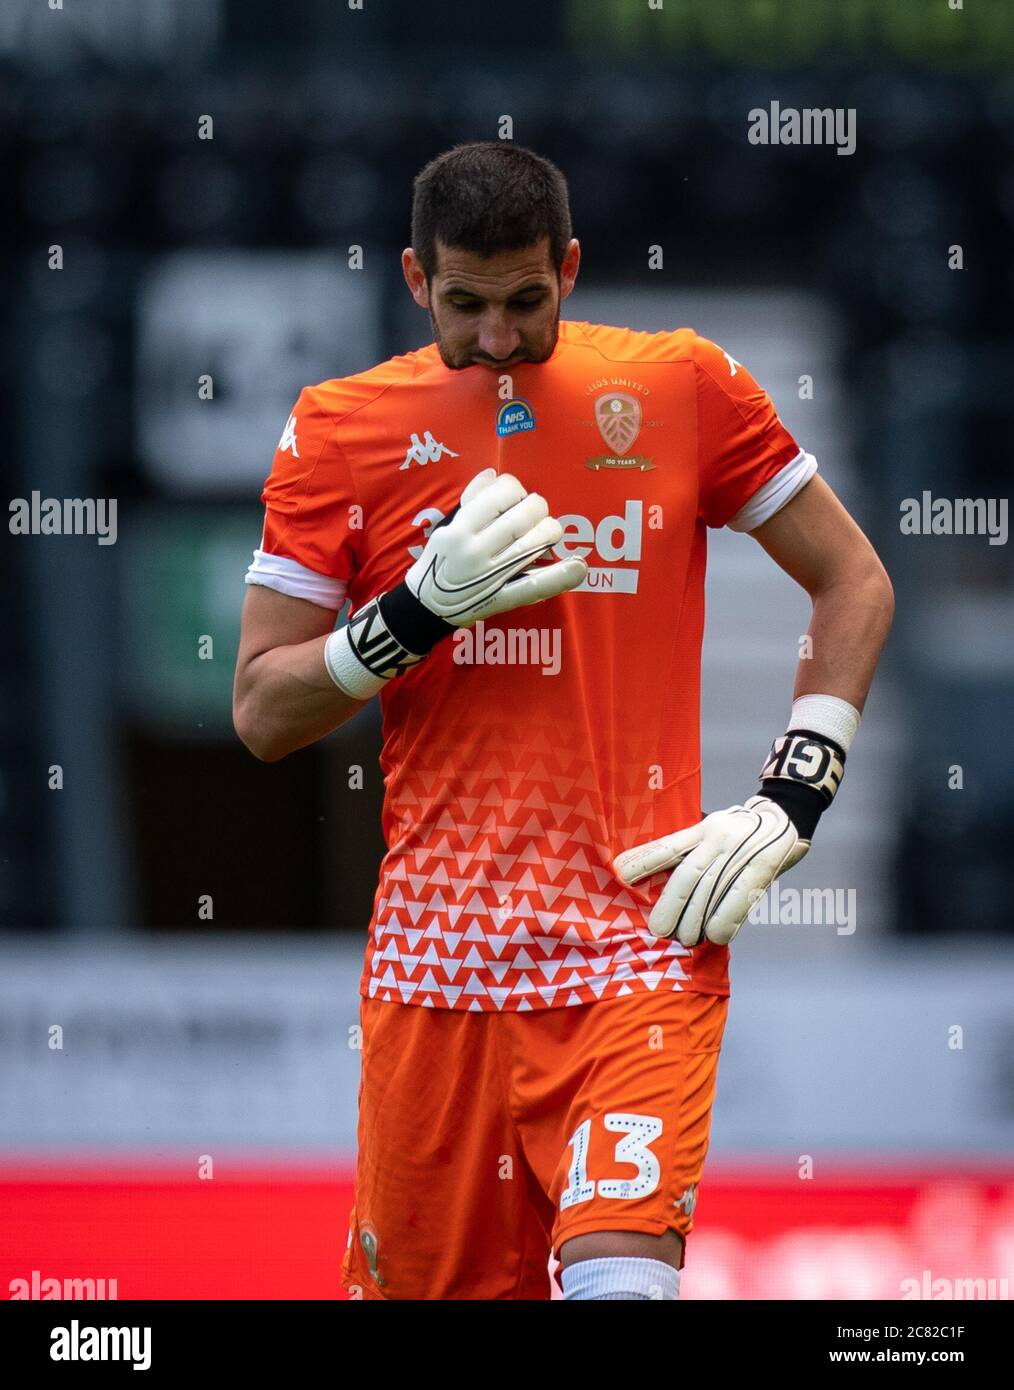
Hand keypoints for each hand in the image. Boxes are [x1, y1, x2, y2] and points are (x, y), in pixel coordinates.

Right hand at [404, 468, 586, 625]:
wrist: (426, 604)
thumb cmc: (440, 559)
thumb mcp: (447, 525)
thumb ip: (471, 498)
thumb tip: (494, 474)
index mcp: (460, 527)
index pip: (502, 494)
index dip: (517, 489)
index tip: (517, 497)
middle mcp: (474, 549)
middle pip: (523, 516)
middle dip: (538, 509)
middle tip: (537, 514)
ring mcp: (490, 576)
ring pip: (533, 544)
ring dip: (550, 532)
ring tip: (549, 532)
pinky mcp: (502, 599)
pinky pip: (533, 587)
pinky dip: (559, 577)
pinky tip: (578, 567)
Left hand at [612, 796, 809, 946]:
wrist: (786, 814)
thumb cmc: (740, 830)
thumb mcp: (712, 827)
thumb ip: (690, 848)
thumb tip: (658, 881)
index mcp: (702, 828)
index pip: (667, 845)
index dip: (643, 860)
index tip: (620, 874)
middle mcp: (718, 837)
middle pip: (688, 875)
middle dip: (670, 905)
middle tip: (659, 930)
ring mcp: (741, 851)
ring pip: (712, 890)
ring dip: (696, 919)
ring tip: (686, 939)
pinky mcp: (763, 865)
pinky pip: (741, 897)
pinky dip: (726, 919)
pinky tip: (716, 936)